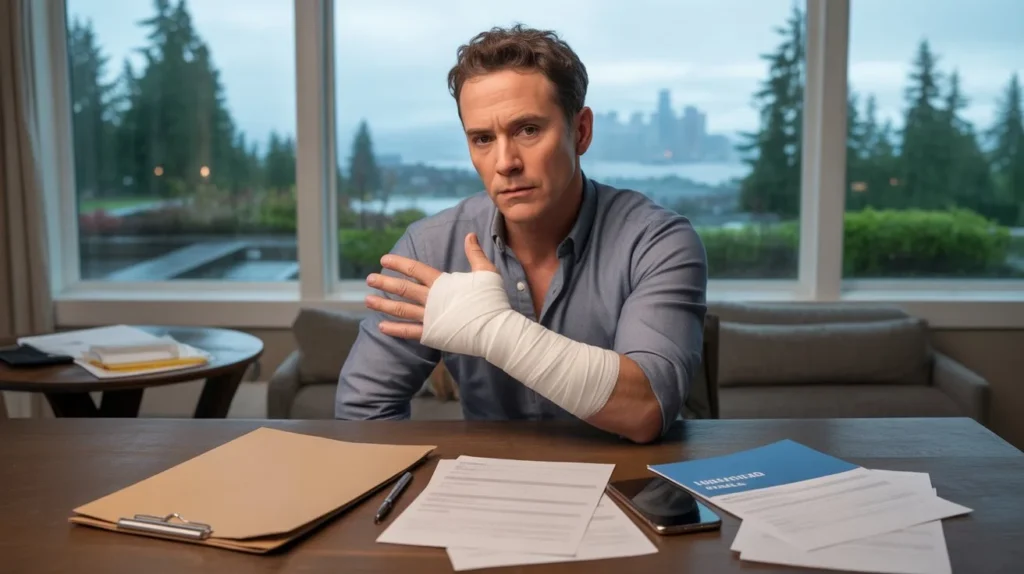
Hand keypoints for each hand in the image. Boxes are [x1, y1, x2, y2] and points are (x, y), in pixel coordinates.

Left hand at [365, 232, 497, 339]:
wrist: (495, 329)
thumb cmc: (493, 300)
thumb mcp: (486, 272)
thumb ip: (475, 254)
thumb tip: (470, 235)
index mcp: (442, 283)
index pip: (415, 269)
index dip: (398, 263)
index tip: (384, 259)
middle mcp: (431, 299)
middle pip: (402, 288)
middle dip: (384, 282)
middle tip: (369, 279)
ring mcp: (430, 317)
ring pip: (401, 309)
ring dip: (383, 304)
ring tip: (367, 300)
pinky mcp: (432, 334)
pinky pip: (409, 332)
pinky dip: (394, 330)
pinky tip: (381, 327)